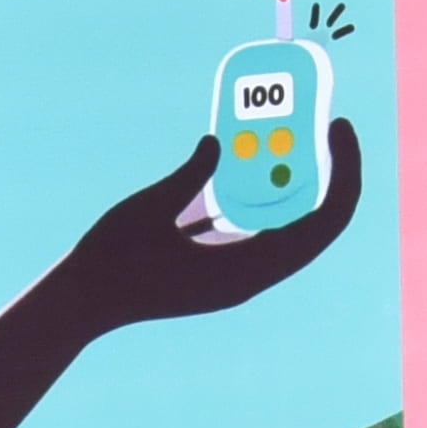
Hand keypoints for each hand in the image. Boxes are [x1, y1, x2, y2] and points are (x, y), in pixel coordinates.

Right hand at [0, 119, 361, 427]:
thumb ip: (191, 176)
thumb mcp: (153, 207)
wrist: (81, 302)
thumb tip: (218, 143)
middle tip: (328, 125)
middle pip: (318, 228)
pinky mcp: (221, 270)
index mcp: (244, 272)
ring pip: (296, 229)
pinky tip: (260, 162)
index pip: (322, 225)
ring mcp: (238, 278)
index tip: (339, 127)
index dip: (345, 174)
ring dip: (304, 184)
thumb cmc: (112, 258)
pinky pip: (265, 231)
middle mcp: (250, 279)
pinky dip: (274, 197)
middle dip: (333, 175)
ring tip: (299, 135)